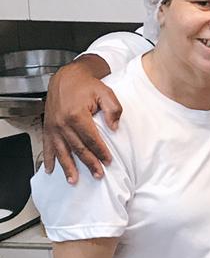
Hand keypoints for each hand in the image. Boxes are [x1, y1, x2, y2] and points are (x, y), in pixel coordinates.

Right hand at [41, 63, 121, 182]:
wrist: (67, 77)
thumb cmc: (87, 85)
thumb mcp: (105, 93)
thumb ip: (113, 109)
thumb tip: (115, 128)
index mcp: (77, 115)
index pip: (92, 139)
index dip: (101, 151)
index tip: (108, 161)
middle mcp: (62, 123)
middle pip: (78, 148)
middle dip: (89, 163)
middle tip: (98, 175)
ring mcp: (53, 126)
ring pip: (62, 151)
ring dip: (68, 167)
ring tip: (74, 180)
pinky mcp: (47, 127)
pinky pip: (47, 146)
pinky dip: (49, 159)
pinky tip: (50, 170)